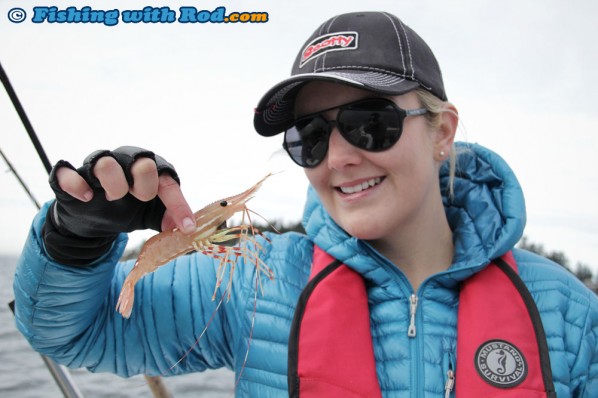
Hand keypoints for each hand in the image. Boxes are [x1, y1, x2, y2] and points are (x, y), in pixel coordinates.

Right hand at [43, 146, 194, 264]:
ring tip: (113, 198)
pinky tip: (87, 198)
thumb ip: (167, 218)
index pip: (168, 181)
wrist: (92, 219)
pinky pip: (67, 172)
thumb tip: (184, 228)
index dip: (178, 205)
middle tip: (140, 199)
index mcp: (149, 170)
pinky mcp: (71, 177)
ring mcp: (96, 168)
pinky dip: (76, 184)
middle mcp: (125, 163)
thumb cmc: (127, 209)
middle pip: (143, 161)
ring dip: (114, 182)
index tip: (186, 227)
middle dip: (146, 183)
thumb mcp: (150, 215)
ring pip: (105, 162)